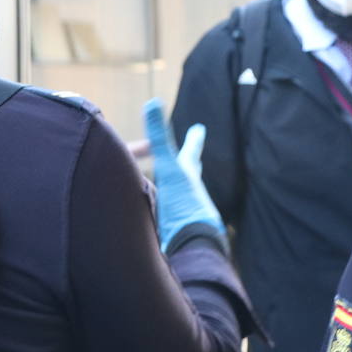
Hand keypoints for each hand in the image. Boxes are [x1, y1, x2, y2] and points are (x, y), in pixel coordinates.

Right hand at [144, 99, 224, 251]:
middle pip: (188, 175)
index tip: (199, 129)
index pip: (190, 152)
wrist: (191, 249)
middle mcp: (187, 195)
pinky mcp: (169, 232)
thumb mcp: (171, 168)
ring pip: (174, 196)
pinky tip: (153, 218)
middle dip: (187, 164)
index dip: (193, 140)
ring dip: (169, 189)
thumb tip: (152, 102)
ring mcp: (179, 214)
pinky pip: (161, 216)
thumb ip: (160, 138)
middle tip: (191, 156)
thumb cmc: (184, 206)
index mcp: (187, 178)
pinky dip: (156, 211)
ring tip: (165, 186)